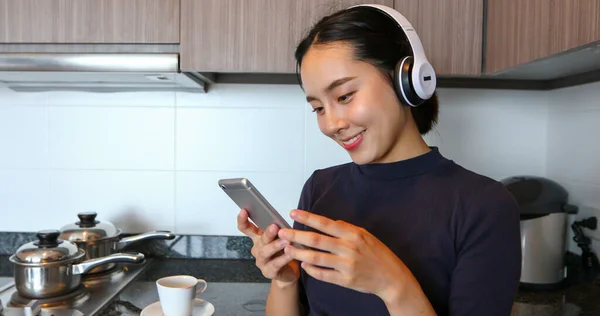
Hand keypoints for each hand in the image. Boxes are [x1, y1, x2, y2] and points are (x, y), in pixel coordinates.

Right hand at [237, 209, 299, 285]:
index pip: (246, 228)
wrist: (288, 272)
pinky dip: (282, 259)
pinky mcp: (268, 272)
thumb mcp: (280, 237)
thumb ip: (277, 229)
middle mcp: (257, 249)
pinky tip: (289, 254)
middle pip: (259, 240)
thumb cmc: (284, 251)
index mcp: (258, 238)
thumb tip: (279, 219)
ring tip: (285, 241)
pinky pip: (274, 265)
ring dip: (275, 246)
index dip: (243, 220)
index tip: (244, 211)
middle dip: (267, 233)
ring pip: (265, 252)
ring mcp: (261, 261)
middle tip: (274, 227)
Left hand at [277, 209, 421, 303]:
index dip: (308, 218)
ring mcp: (346, 265)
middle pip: (317, 240)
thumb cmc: (379, 255)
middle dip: (296, 236)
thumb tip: (332, 222)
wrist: (392, 278)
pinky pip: (323, 274)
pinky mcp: (345, 280)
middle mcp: (348, 248)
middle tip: (282, 232)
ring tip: (288, 249)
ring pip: (317, 258)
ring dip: (300, 253)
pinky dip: (311, 270)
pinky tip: (303, 265)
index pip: (325, 224)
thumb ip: (347, 229)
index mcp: (353, 234)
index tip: (293, 213)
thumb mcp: (366, 236)